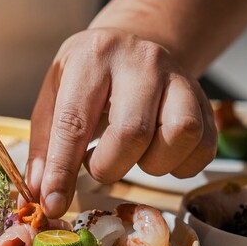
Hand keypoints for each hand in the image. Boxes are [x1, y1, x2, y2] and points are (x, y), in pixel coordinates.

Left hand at [27, 28, 216, 216]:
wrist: (136, 42)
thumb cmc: (89, 74)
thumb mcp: (54, 93)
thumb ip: (44, 143)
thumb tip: (42, 192)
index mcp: (93, 58)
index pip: (75, 121)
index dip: (62, 169)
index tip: (53, 203)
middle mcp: (141, 62)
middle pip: (133, 131)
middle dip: (109, 167)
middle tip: (97, 165)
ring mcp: (179, 78)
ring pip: (178, 135)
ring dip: (151, 164)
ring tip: (132, 154)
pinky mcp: (204, 101)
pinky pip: (202, 147)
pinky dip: (179, 166)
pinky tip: (157, 154)